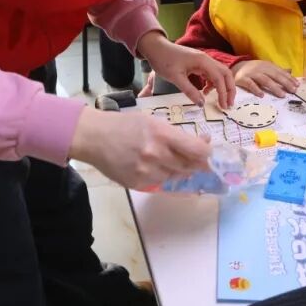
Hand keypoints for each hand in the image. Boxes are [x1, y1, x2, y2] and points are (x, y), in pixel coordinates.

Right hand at [70, 107, 210, 189]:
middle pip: (190, 166)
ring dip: (179, 169)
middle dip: (196, 163)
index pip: (197, 151)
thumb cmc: (124, 125)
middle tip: (198, 159)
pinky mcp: (138, 183)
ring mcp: (147, 171)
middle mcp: (156, 155)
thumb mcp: (152, 121)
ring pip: (176, 176)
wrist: (94, 138)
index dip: (208, 154)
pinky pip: (161, 183)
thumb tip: (202, 143)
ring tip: (168, 158)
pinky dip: (163, 176)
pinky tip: (155, 166)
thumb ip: (176, 135)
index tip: (211, 154)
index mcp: (162, 134)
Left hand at [138, 31, 234, 108]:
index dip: (224, 93)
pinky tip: (206, 92)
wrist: (155, 48)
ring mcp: (203, 60)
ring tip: (220, 100)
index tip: (224, 106)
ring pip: (220, 73)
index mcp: (203, 61)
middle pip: (225, 74)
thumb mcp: (175, 77)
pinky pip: (211, 73)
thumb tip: (201, 104)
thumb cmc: (164, 60)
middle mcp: (206, 59)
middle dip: (230, 89)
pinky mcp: (198, 63)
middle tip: (228, 104)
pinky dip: (213, 83)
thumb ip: (189, 91)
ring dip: (223, 87)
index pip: (219, 78)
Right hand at [232, 60, 298, 97]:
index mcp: (267, 65)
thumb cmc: (254, 70)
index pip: (280, 72)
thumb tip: (290, 71)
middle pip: (275, 75)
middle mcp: (260, 68)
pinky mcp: (242, 79)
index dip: (289, 78)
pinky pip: (250, 84)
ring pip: (265, 80)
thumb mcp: (266, 68)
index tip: (297, 85)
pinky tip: (262, 95)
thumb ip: (277, 71)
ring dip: (274, 87)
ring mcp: (251, 73)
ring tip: (282, 95)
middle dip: (285, 83)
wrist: (235, 67)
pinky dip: (256, 89)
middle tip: (293, 91)